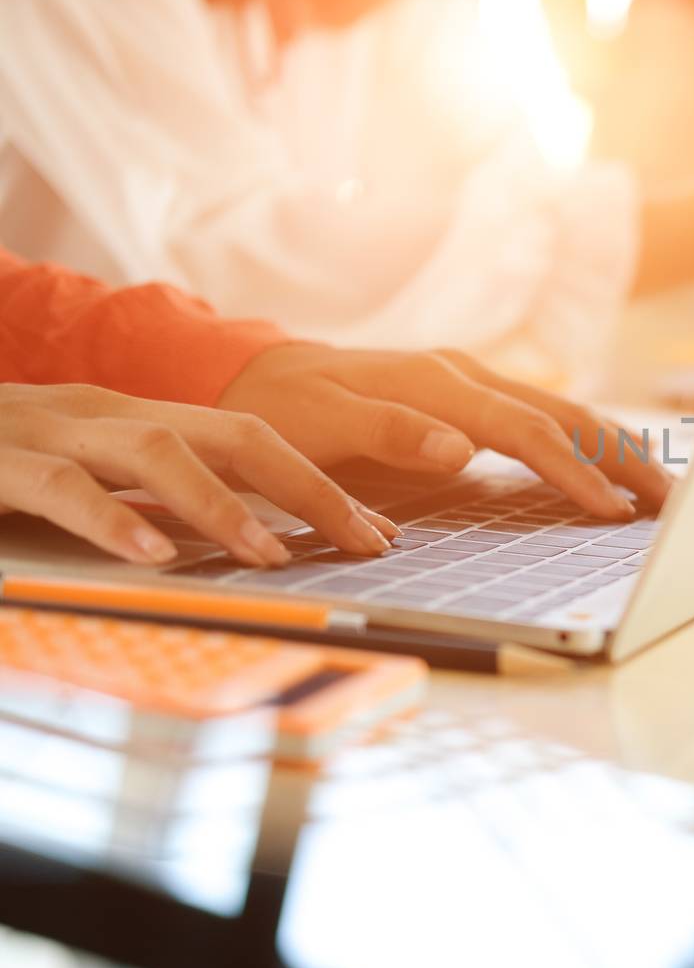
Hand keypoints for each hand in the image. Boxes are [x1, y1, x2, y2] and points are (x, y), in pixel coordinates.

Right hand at [0, 384, 396, 565]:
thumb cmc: (0, 464)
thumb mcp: (87, 475)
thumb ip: (156, 500)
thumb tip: (247, 545)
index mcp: (136, 418)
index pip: (255, 442)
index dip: (323, 485)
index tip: (381, 535)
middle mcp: (106, 412)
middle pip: (235, 433)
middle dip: (312, 487)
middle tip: (369, 543)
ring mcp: (49, 427)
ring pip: (156, 450)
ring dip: (222, 504)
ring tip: (273, 554)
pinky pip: (59, 484)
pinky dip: (111, 518)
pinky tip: (152, 555)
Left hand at [218, 346, 673, 518]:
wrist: (249, 374)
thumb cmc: (279, 409)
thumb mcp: (318, 424)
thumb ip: (390, 434)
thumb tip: (463, 447)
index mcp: (438, 383)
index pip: (526, 430)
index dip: (574, 471)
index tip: (612, 511)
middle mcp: (465, 375)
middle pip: (564, 413)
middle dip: (622, 456)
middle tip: (671, 500)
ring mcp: (470, 382)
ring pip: (561, 411)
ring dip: (613, 447)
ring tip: (658, 486)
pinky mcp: (469, 397)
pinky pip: (540, 418)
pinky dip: (582, 441)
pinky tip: (606, 465)